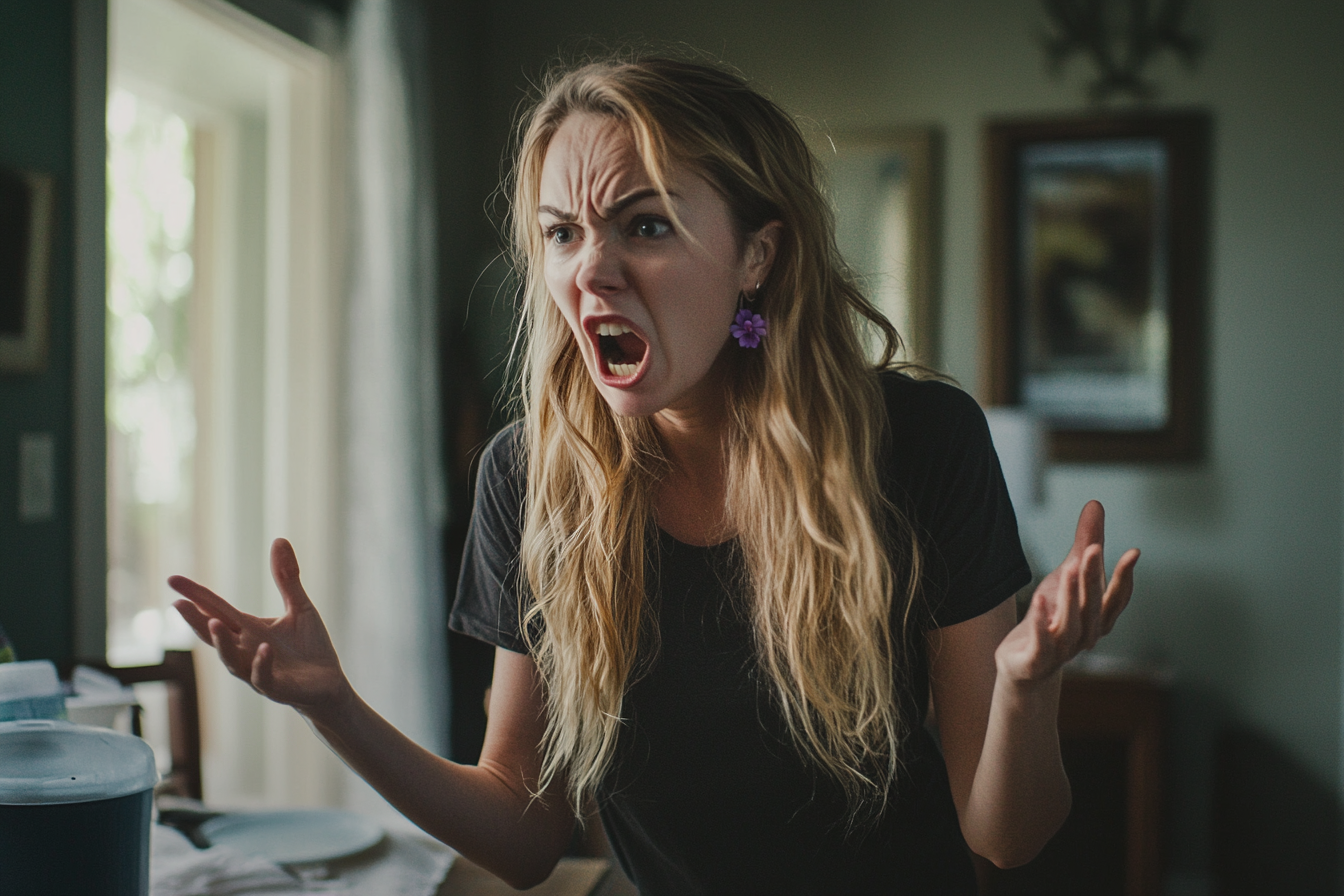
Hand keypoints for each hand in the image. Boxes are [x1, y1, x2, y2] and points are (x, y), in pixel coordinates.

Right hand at [169, 538, 349, 716]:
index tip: (173, 580)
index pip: (216, 609)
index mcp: (249, 629)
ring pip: (231, 659)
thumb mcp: (299, 606)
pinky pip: (262, 677)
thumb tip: (279, 538)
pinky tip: (263, 648)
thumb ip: (286, 577)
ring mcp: (258, 671)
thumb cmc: (310, 648)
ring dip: (222, 643)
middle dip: (195, 620)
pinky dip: (260, 664)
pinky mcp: (277, 688)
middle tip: (177, 603)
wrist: (329, 685)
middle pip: (214, 634)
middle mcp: (246, 650)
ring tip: (213, 623)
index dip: (196, 595)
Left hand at [995, 501, 1138, 682]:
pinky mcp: (1036, 660)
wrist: (1024, 664)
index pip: (1116, 598)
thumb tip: (1096, 503)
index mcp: (1098, 618)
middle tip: (1093, 549)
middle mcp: (1086, 635)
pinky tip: (1041, 599)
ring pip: (1071, 622)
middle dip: (1094, 577)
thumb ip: (1086, 543)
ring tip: (1071, 568)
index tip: (1134, 552)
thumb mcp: (1068, 575)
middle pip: (1093, 605)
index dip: (1125, 576)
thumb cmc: (1053, 615)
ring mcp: (1062, 650)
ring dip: (1072, 595)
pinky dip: (1043, 621)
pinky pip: (1042, 641)